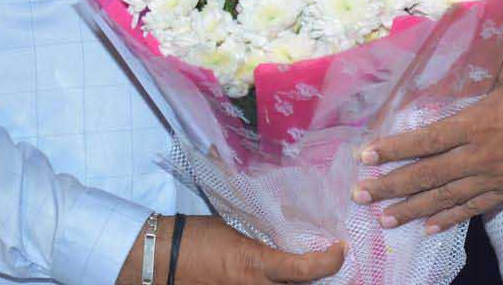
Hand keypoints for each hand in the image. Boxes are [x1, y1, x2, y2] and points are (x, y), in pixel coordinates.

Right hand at [118, 215, 344, 284]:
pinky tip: (285, 275)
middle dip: (319, 277)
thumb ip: (265, 232)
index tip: (339, 249)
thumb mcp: (237, 227)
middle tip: (329, 258)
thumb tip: (289, 224)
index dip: (329, 262)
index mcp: (255, 265)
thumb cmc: (197, 237)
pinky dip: (281, 283)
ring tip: (310, 266)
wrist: (163, 260)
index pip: (304, 270)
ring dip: (300, 281)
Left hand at [351, 52, 502, 232]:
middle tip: (361, 195)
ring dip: (412, 209)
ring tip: (385, 218)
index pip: (424, 141)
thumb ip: (479, 62)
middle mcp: (481, 156)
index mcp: (477, 122)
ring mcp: (496, 178)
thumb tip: (453, 47)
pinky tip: (430, 227)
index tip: (365, 156)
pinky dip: (449, 218)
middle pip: (427, 176)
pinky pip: (473, 208)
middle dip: (390, 186)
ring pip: (446, 198)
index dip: (392, 149)